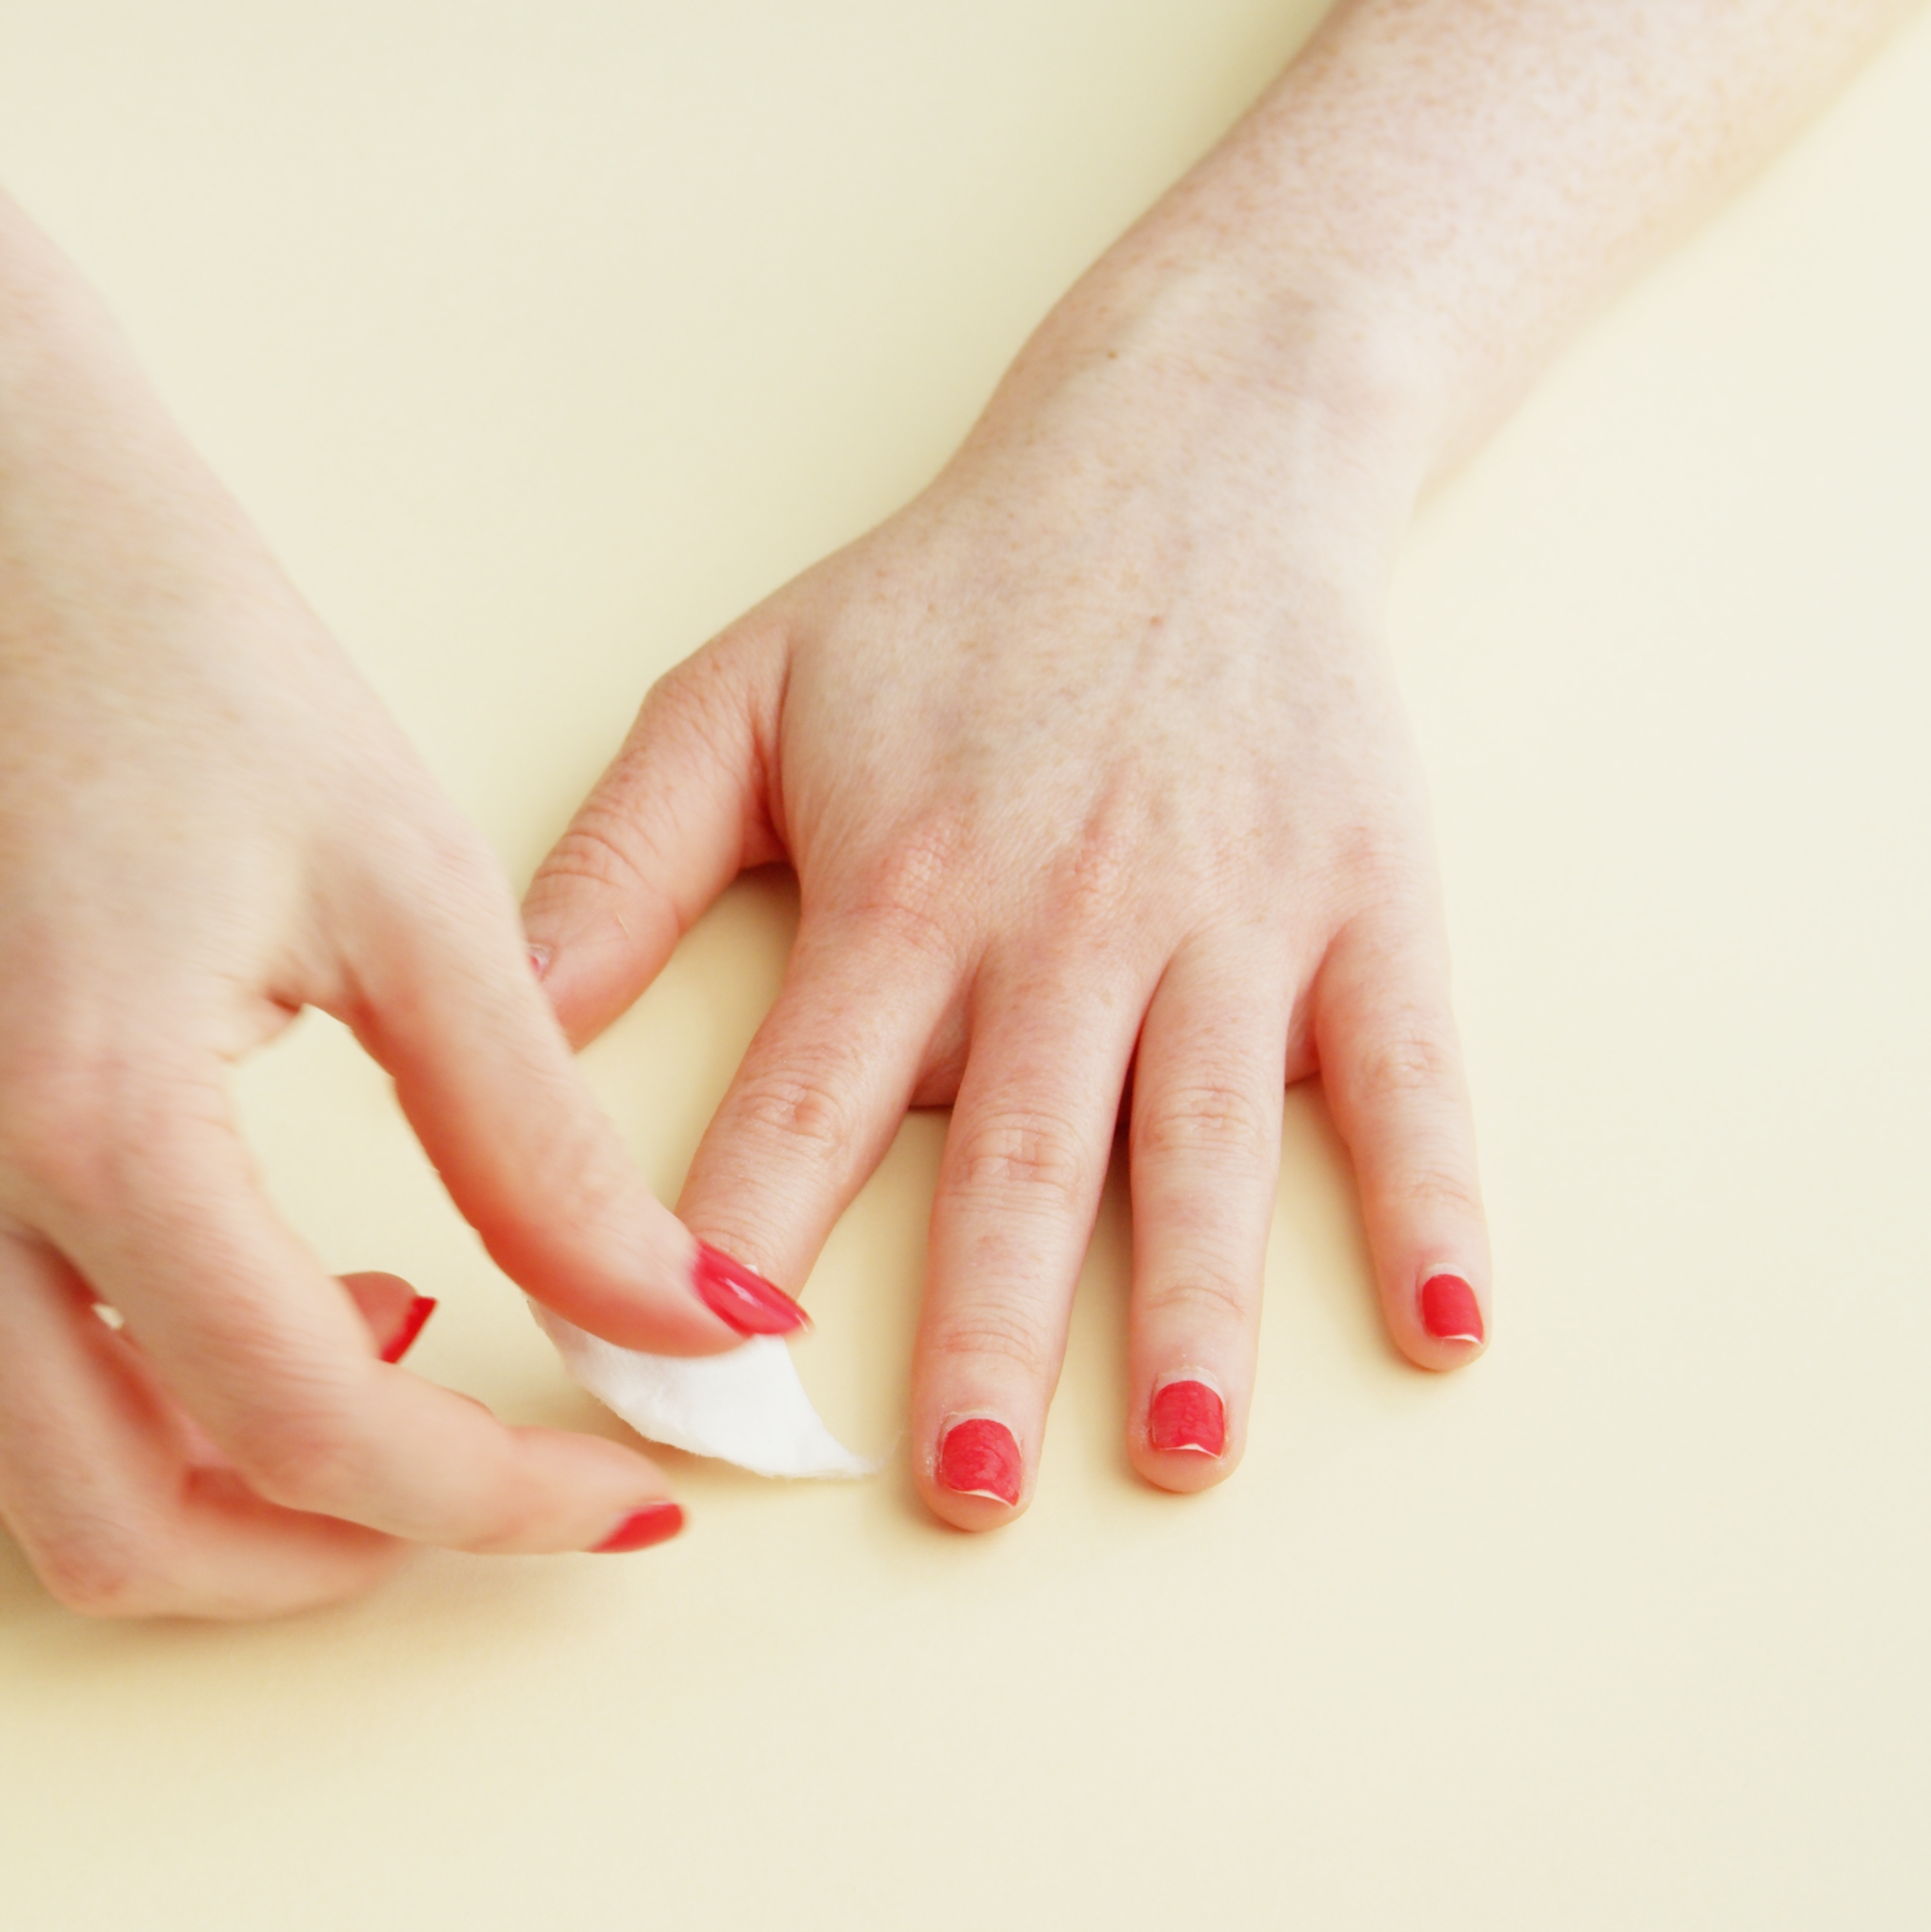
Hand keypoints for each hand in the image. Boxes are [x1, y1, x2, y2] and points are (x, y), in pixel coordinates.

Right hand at [0, 320, 780, 1616]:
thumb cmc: (173, 649)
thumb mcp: (410, 894)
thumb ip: (546, 1147)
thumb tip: (690, 1322)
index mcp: (88, 1117)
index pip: (310, 1430)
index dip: (491, 1504)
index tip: (618, 1495)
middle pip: (121, 1542)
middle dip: (330, 1565)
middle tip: (494, 1486)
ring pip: (27, 1488)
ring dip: (220, 1494)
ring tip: (397, 1358)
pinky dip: (124, 1409)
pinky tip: (260, 1295)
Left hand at [521, 277, 1491, 1529]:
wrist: (1192, 447)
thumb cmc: (946, 597)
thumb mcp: (739, 698)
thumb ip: (618, 873)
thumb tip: (490, 1023)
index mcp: (896, 883)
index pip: (800, 1105)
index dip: (737, 1252)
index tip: (687, 1383)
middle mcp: (1063, 914)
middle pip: (1012, 1156)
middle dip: (984, 1327)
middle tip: (955, 1484)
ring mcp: (1227, 912)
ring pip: (1203, 1140)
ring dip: (1194, 1304)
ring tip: (1179, 1450)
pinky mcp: (1365, 899)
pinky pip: (1407, 1072)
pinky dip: (1432, 1200)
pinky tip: (1440, 1330)